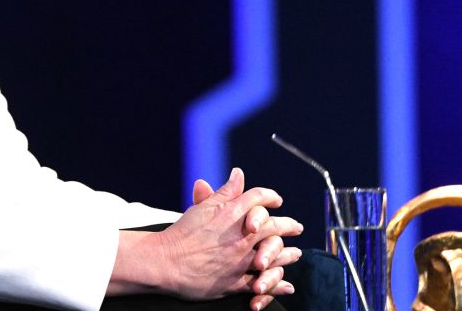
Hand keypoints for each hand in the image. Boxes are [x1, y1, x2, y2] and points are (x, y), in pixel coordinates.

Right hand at [164, 168, 303, 308]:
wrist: (166, 261)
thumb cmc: (182, 233)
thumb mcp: (203, 207)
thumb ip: (225, 192)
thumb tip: (238, 174)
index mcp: (233, 215)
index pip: (259, 199)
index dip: (271, 196)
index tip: (277, 199)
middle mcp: (241, 237)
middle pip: (273, 227)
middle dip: (288, 225)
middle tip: (296, 226)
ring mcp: (240, 261)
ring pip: (273, 256)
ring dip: (288, 255)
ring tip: (296, 254)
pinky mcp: (235, 282)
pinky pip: (262, 283)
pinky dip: (277, 285)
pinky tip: (286, 286)